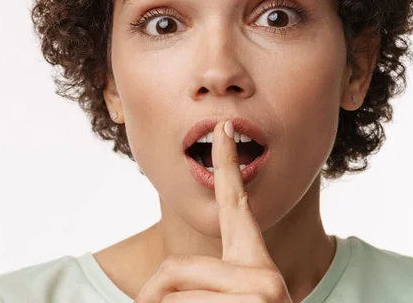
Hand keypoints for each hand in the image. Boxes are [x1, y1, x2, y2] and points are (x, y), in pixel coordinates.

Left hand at [134, 120, 292, 301]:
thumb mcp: (228, 302)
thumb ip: (201, 281)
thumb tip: (148, 294)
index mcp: (255, 264)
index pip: (236, 205)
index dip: (227, 164)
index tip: (223, 128)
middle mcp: (264, 273)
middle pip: (175, 267)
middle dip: (153, 293)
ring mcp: (263, 289)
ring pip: (171, 297)